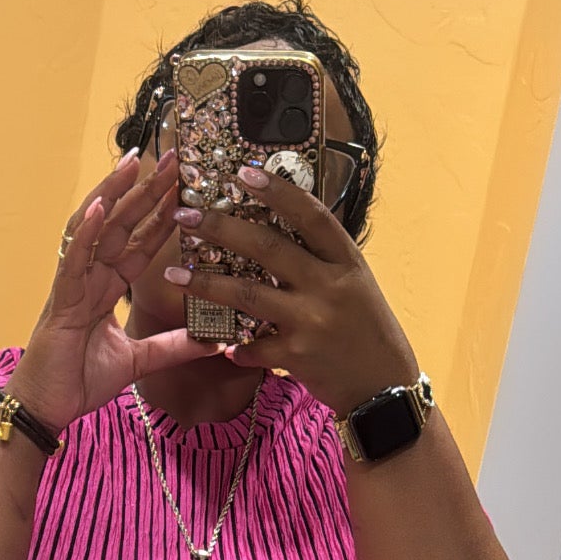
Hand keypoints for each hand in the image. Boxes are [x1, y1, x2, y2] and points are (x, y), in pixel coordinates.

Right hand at [11, 149, 220, 432]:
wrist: (47, 408)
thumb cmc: (79, 381)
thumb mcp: (139, 362)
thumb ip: (172, 347)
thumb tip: (212, 342)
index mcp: (106, 288)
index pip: (139, 242)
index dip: (161, 214)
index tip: (184, 186)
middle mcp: (90, 278)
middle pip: (120, 224)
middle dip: (145, 190)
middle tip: (172, 157)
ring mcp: (73, 285)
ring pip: (93, 229)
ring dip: (112, 194)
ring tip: (131, 162)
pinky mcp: (60, 301)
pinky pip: (72, 261)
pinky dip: (84, 234)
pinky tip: (97, 209)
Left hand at [163, 165, 418, 416]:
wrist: (384, 387)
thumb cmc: (367, 331)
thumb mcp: (356, 284)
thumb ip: (322, 260)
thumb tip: (282, 228)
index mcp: (346, 261)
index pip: (310, 215)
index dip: (277, 191)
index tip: (244, 172)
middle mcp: (328, 286)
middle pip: (268, 248)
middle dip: (222, 228)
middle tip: (187, 214)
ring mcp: (311, 322)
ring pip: (249, 295)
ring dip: (208, 284)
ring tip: (176, 274)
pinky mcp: (297, 358)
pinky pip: (253, 348)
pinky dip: (235, 347)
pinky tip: (221, 345)